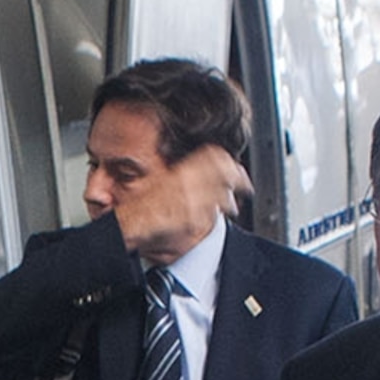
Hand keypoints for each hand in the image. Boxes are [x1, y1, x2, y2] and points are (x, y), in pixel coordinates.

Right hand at [113, 144, 251, 262]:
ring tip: (233, 207)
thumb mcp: (163, 179)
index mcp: (183, 170)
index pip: (214, 157)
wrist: (132, 222)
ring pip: (223, 197)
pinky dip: (214, 217)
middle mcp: (190, 184)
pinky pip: (212, 217)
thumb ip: (184, 175)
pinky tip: (215, 219)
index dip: (229, 162)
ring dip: (230, 202)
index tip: (237, 167)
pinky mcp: (193, 220)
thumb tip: (201, 174)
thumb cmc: (143, 203)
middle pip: (225, 175)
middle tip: (246, 186)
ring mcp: (193, 202)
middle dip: (239, 181)